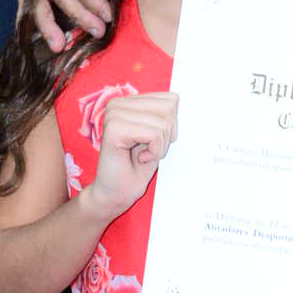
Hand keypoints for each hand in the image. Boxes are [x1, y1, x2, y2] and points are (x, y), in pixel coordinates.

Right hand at [90, 91, 177, 213]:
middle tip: (149, 150)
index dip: (171, 126)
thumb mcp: (157, 136)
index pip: (171, 99)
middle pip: (169, 108)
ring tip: (143, 155)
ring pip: (164, 122)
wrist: (115, 194)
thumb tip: (179, 98)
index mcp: (128, 101)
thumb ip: (164, 115)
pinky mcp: (114, 129)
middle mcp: (118, 103)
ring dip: (160, 146)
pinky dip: (154, 152)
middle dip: (167, 135)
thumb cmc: (136, 168)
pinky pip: (155, 134)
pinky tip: (139, 159)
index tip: (153, 142)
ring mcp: (114, 114)